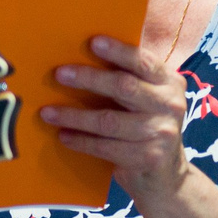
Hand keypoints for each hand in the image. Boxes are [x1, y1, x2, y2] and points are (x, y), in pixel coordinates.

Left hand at [40, 36, 191, 205]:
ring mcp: (162, 132)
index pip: (143, 62)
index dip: (118, 51)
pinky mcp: (149, 157)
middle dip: (89, 79)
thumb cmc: (144, 127)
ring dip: (74, 116)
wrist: (165, 175)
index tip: (93, 42)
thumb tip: (82, 56)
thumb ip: (128, 80)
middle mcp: (170, 104)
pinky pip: (105, 146)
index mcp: (169, 83)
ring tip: (47, 112)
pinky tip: (63, 135)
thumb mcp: (145, 100)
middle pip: (124, 87)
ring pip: (108, 120)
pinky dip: (81, 141)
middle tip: (58, 74)